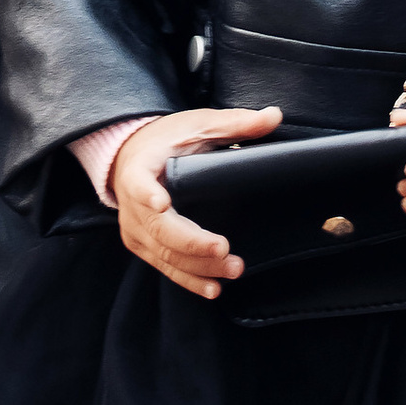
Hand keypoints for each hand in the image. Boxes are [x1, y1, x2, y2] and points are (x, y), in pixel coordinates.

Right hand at [114, 106, 280, 300]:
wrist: (131, 156)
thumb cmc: (167, 139)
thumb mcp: (198, 124)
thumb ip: (235, 123)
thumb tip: (273, 116)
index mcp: (140, 168)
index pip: (139, 182)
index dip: (148, 194)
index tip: (162, 203)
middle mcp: (132, 204)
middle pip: (159, 229)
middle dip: (193, 243)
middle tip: (226, 251)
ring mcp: (135, 228)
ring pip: (164, 254)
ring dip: (198, 266)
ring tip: (233, 269)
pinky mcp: (143, 245)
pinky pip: (165, 266)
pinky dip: (189, 279)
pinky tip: (213, 288)